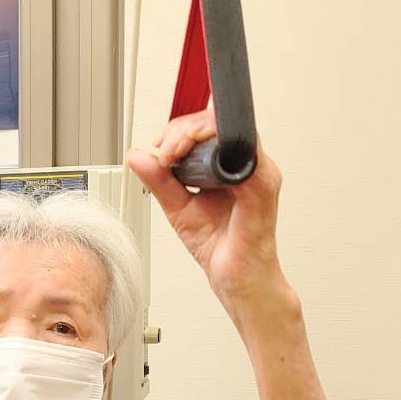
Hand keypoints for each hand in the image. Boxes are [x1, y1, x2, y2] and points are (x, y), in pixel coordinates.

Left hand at [127, 107, 290, 314]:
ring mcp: (259, 173)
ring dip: (193, 135)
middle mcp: (249, 164)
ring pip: (229, 129)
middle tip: (163, 152)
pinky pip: (243, 155)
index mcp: (232, 164)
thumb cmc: (219, 245)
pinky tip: (190, 165)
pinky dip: (212, 150)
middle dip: (182, 129)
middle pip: (218, 120)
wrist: (237, 279)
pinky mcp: (262, 188)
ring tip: (170, 156)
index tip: (159, 148)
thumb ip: (160, 181)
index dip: (179, 129)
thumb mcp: (178, 207)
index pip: (208, 126)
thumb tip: (137, 156)